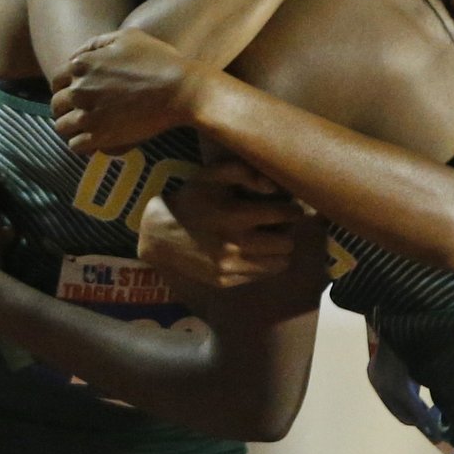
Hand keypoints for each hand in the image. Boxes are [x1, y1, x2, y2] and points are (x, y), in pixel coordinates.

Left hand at [51, 29, 194, 153]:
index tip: (74, 92)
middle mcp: (80, 90)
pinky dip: (81, 144)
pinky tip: (92, 141)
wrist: (180, 91)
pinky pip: (75, 145)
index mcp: (82, 65)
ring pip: (62, 126)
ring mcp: (88, 114)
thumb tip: (78, 54)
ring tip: (83, 128)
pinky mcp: (100, 136)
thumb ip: (98, 42)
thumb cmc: (159, 61)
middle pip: (56, 104)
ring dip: (70, 127)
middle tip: (79, 112)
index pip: (57, 79)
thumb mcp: (129, 36)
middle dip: (64, 108)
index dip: (64, 86)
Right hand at [138, 161, 311, 287]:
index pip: (284, 215)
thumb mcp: (212, 175)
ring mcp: (231, 268)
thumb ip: (244, 172)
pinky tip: (254, 251)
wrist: (160, 234)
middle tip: (281, 225)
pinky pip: (261, 276)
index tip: (291, 207)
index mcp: (235, 216)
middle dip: (288, 232)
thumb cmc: (192, 199)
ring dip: (280, 251)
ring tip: (271, 239)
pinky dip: (264, 264)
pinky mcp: (226, 282)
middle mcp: (236, 245)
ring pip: (279, 264)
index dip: (293, 210)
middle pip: (287, 244)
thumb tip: (273, 187)